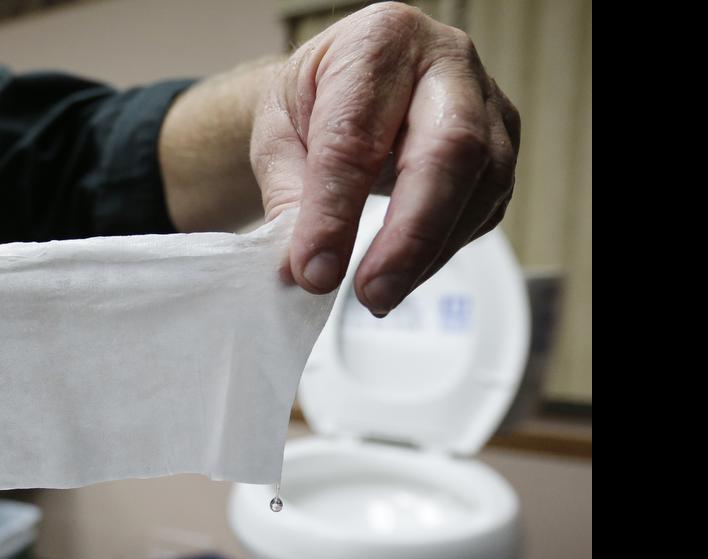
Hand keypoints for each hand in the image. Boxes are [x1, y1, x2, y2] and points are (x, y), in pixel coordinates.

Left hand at [251, 2, 519, 314]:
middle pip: (450, 150)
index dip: (336, 210)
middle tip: (372, 293)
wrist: (347, 86)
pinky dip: (442, 250)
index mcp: (378, 42)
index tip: (314, 270)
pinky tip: (405, 271)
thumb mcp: (278, 136)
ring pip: (481, 185)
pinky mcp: (501, 149)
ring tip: (380, 294)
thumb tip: (303, 270)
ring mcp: (487, 105)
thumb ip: (289, 197)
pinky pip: (484, 208)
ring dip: (429, 252)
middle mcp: (446, 63)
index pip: (358, 135)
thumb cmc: (314, 102)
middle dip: (410, 235)